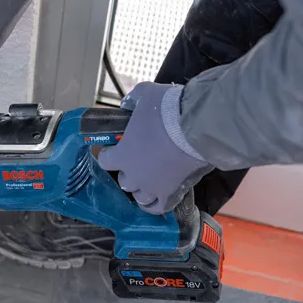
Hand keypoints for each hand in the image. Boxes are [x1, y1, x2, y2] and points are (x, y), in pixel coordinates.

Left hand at [98, 82, 211, 214]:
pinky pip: (158, 208)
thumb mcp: (145, 94)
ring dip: (141, 188)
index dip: (110, 154)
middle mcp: (134, 175)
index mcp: (122, 154)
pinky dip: (155, 205)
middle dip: (128, 171)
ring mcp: (153, 187)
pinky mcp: (172, 194)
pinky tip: (156, 199)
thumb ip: (133, 100)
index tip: (115, 148)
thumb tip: (127, 105)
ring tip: (149, 179)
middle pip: (124, 181)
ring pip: (140, 196)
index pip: (106, 161)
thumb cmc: (167, 110)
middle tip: (138, 160)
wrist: (196, 126)